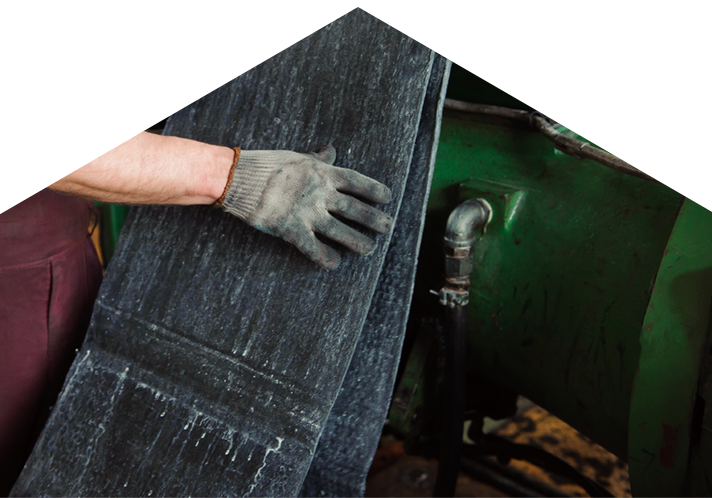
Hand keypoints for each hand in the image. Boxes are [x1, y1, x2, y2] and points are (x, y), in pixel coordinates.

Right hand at [220, 145, 392, 268]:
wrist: (238, 178)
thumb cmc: (268, 165)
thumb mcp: (297, 157)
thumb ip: (318, 159)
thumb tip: (332, 151)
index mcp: (323, 173)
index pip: (358, 182)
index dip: (375, 191)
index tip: (388, 198)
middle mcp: (320, 194)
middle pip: (356, 209)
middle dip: (375, 220)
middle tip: (388, 228)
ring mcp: (307, 213)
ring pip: (341, 232)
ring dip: (358, 242)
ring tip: (369, 249)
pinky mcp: (292, 230)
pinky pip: (314, 249)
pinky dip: (326, 258)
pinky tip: (335, 264)